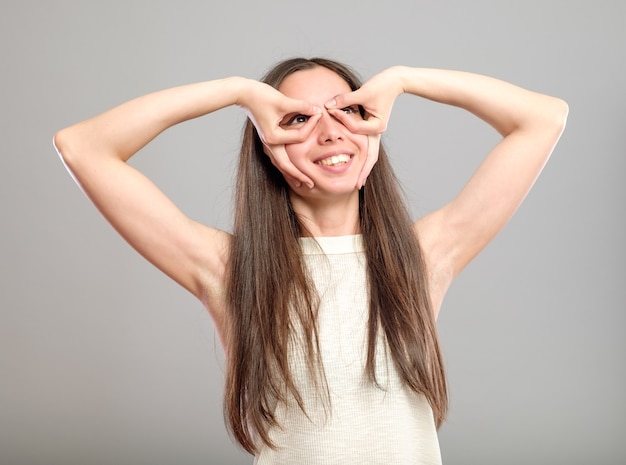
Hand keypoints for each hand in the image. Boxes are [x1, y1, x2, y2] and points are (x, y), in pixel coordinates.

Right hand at [238, 79, 321, 186]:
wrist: (243, 93)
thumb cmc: (261, 95)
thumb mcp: (283, 101)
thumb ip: (302, 106)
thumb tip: (317, 110)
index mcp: (273, 137)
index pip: (299, 137)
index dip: (311, 124)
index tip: (319, 114)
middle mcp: (269, 144)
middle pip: (286, 166)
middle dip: (299, 175)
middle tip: (311, 185)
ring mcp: (267, 143)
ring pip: (280, 164)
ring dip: (291, 173)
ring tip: (301, 183)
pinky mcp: (267, 139)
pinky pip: (277, 157)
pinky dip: (285, 165)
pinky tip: (291, 169)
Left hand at [324, 67, 403, 187]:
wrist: (395, 82)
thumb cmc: (381, 85)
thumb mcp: (363, 91)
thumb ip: (345, 100)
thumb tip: (328, 105)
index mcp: (377, 125)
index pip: (356, 129)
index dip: (343, 120)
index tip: (330, 109)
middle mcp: (378, 132)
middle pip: (371, 157)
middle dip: (363, 171)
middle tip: (356, 186)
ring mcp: (376, 133)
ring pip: (371, 156)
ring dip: (365, 169)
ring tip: (358, 183)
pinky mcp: (373, 131)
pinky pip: (368, 148)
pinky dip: (364, 159)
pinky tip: (359, 168)